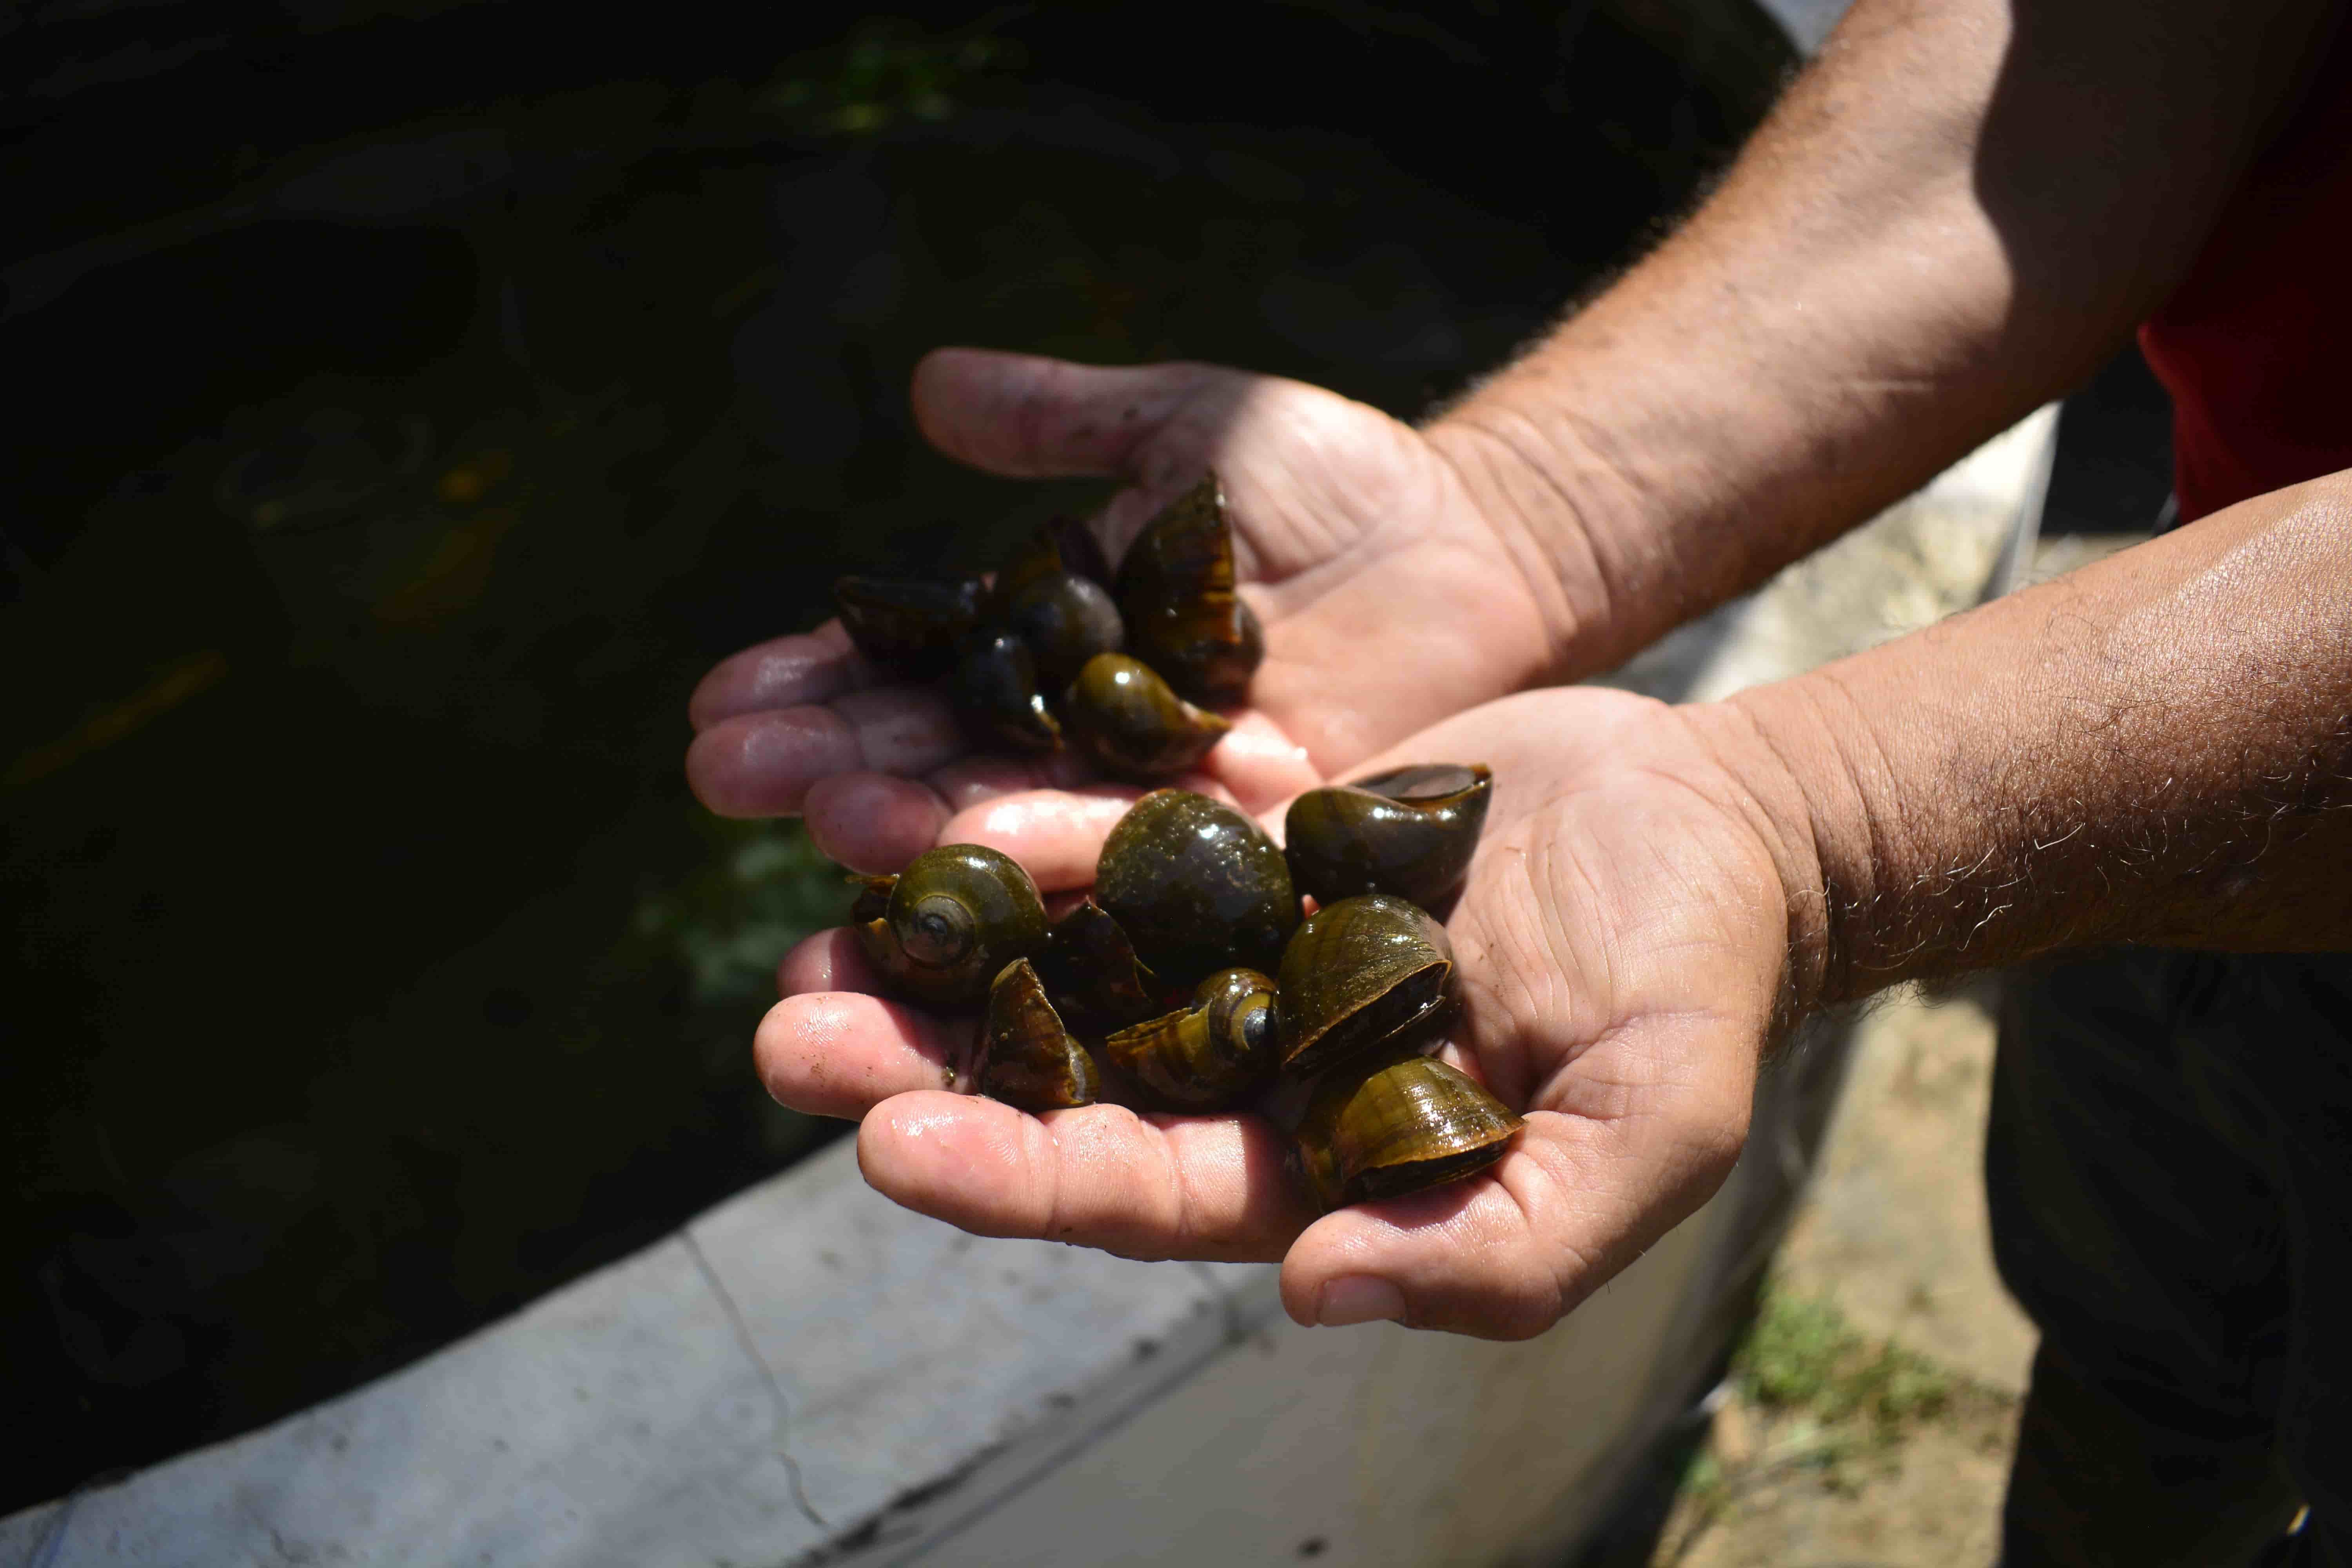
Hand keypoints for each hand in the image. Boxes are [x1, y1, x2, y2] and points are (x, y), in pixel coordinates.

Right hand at [685, 348, 1585, 872]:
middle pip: (940, 766)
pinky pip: (1147, 855)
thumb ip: (1060, 421)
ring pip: (1020, 828)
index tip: (718, 702)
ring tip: (820, 817)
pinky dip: (1059, 856)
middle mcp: (1092, 747)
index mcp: (1054, 661)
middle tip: (722, 772)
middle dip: (830, 768)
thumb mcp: (1180, 429)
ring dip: (917, 828)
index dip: (816, 689)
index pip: (910, 680)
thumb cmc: (1333, 480)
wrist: (1482, 535)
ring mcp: (1169, 802)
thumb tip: (926, 384)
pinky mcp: (1256, 840)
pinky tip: (973, 859)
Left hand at [753, 686, 1797, 1339]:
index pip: (1142, 1191)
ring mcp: (1248, 952)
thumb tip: (1316, 1298)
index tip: (891, 1152)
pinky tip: (921, 810)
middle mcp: (1258, 1068)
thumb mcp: (1644, 1139)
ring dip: (944, 950)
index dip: (1018, 1178)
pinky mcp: (1255, 843)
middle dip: (925, 1070)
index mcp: (1324, 1164)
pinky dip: (1029, 829)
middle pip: (1063, 1083)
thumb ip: (1503, 1247)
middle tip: (785, 1038)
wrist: (1721, 836)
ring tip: (806, 932)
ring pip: (1064, 962)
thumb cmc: (1697, 999)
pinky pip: (1120, 839)